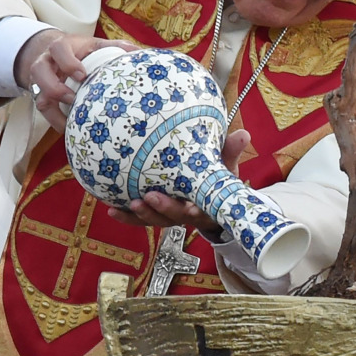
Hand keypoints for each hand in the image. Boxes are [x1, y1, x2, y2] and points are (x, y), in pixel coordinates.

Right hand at [16, 29, 137, 131]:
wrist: (53, 53)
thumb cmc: (80, 51)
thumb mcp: (95, 44)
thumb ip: (115, 46)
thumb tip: (139, 52)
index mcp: (61, 47)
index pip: (58, 49)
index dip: (68, 62)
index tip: (82, 75)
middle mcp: (47, 62)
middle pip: (39, 70)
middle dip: (54, 86)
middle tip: (72, 97)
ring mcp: (41, 79)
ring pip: (38, 92)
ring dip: (53, 107)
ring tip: (72, 117)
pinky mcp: (42, 94)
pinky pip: (43, 109)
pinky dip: (55, 120)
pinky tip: (69, 129)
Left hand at [108, 129, 251, 233]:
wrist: (210, 200)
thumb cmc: (217, 180)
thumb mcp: (226, 167)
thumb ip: (230, 152)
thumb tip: (243, 134)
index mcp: (206, 205)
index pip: (202, 210)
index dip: (196, 211)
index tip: (191, 207)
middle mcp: (187, 215)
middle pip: (174, 217)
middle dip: (161, 209)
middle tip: (150, 197)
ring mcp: (170, 217)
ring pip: (155, 221)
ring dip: (141, 215)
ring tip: (129, 203)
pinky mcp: (155, 215)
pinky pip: (139, 219)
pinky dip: (126, 216)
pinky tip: (111, 208)